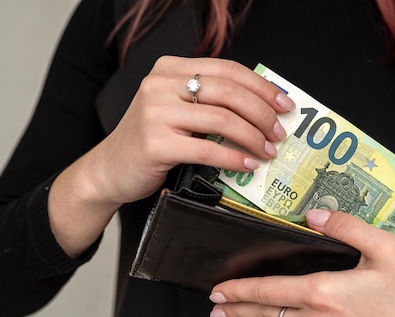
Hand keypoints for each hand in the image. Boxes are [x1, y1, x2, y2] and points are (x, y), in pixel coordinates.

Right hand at [84, 57, 294, 205]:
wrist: (110, 169)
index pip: (226, 69)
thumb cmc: (151, 141)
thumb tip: (263, 108)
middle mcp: (160, 85)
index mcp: (169, 69)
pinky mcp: (155, 144)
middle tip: (279, 132)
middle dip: (261, 113)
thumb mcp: (176, 109)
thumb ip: (209, 101)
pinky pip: (207, 150)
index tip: (285, 104)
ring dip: (253, 137)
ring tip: (267, 151)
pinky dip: (234, 158)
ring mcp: (155, 113)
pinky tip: (248, 165)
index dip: (261, 86)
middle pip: (227, 92)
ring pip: (221, 120)